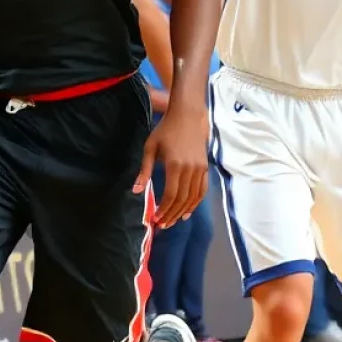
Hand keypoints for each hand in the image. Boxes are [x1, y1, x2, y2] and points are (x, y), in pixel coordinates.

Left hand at [134, 106, 208, 227]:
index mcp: (174, 164)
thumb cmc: (165, 130)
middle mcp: (190, 169)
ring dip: (182, 212)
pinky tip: (187, 212)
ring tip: (171, 221)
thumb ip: (144, 170)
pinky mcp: (205, 168)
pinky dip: (195, 204)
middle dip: (171, 215)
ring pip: (193, 198)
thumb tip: (136, 191)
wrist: (188, 116)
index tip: (155, 218)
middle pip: (182, 200)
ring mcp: (200, 169)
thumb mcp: (150, 147)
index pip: (170, 195)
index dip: (163, 209)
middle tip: (162, 225)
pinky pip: (202, 191)